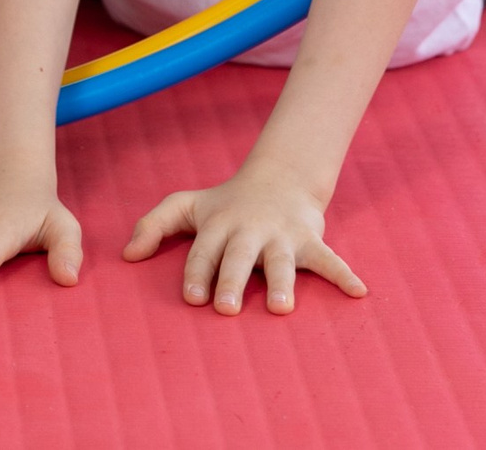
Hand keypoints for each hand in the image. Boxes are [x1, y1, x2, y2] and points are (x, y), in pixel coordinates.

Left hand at [122, 159, 368, 311]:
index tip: (192, 298)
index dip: (197, 272)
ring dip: (282, 282)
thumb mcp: (187, 206)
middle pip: (239, 258)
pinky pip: (330, 258)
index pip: (203, 251)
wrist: (279, 177)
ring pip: (282, 261)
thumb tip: (126, 255)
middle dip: (233, 281)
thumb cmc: (226, 202)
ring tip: (281, 308)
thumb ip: (154, 225)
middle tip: (227, 309)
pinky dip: (345, 274)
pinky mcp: (310, 239)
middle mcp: (249, 231)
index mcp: (219, 226)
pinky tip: (359, 292)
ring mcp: (281, 235)